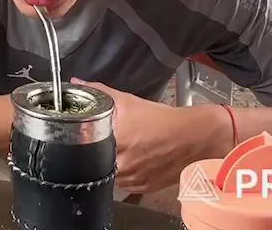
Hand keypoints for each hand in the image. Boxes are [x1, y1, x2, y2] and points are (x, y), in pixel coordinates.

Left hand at [72, 78, 228, 193]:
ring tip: (123, 149)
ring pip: (108, 174)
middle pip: (95, 161)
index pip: (84, 146)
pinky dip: (124, 172)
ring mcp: (132, 179)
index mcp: (115, 142)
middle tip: (107, 140)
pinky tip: (133, 160)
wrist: (193, 138)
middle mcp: (122, 164)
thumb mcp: (128, 102)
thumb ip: (100, 93)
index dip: (84, 139)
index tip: (85, 134)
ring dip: (110, 163)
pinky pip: (123, 184)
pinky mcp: (141, 188)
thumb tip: (77, 84)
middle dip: (97, 150)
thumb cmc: (163, 120)